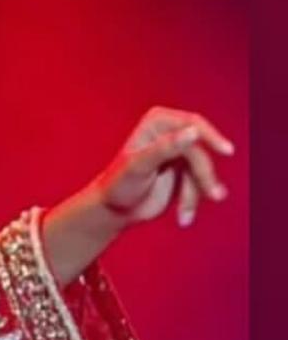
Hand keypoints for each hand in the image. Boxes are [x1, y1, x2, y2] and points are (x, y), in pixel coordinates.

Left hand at [91, 105, 234, 229]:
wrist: (113, 211)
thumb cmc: (118, 185)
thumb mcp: (139, 166)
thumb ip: (164, 148)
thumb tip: (193, 132)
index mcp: (157, 123)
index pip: (192, 124)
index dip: (211, 136)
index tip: (226, 151)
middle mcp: (171, 133)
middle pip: (200, 152)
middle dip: (203, 177)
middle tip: (213, 196)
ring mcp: (179, 153)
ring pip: (203, 170)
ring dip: (196, 194)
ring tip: (184, 217)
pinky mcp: (185, 172)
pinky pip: (200, 183)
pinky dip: (193, 200)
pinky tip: (184, 217)